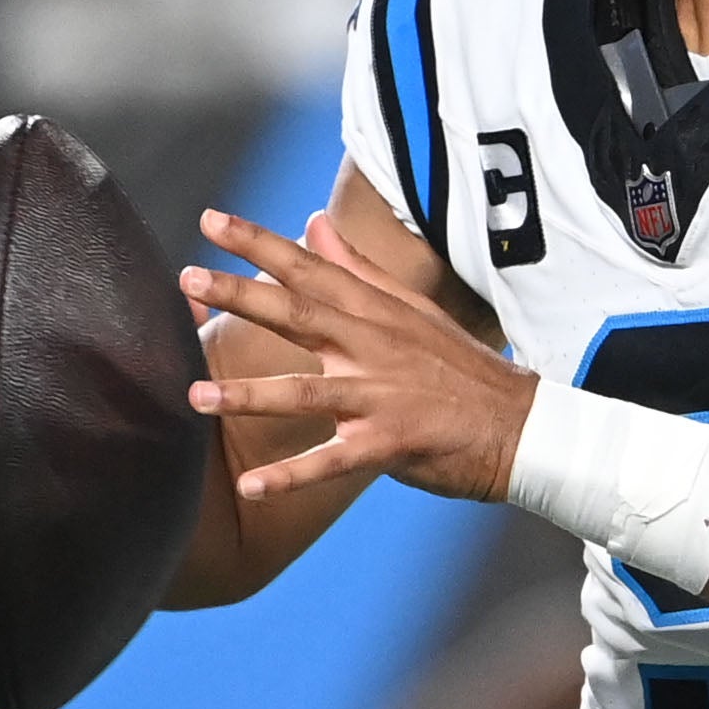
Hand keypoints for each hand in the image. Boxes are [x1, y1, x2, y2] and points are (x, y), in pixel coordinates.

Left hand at [180, 207, 536, 506]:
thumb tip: (314, 222)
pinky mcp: (390, 443)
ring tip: (194, 396)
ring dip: (249, 394)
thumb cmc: (458, 367)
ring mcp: (381, 396)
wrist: (519, 425)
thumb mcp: (411, 308)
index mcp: (375, 312)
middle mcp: (373, 346)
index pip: (310, 268)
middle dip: (242, 294)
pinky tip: (251, 487)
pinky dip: (292, 475)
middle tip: (189, 276)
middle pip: (299, 314)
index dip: (259, 243)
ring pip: (307, 391)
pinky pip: (334, 461)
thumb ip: (357, 268)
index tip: (211, 220)